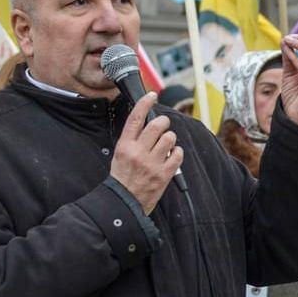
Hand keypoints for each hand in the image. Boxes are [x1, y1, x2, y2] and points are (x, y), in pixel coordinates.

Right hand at [109, 92, 182, 213]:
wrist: (124, 202)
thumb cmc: (122, 177)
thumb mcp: (120, 154)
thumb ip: (132, 139)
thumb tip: (147, 123)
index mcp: (125, 146)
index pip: (135, 118)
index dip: (145, 103)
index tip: (152, 94)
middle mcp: (138, 152)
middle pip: (157, 124)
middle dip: (163, 122)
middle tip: (163, 126)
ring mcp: (152, 163)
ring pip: (170, 137)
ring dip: (170, 139)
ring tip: (165, 146)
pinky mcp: (164, 174)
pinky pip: (178, 154)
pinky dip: (177, 153)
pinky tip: (171, 156)